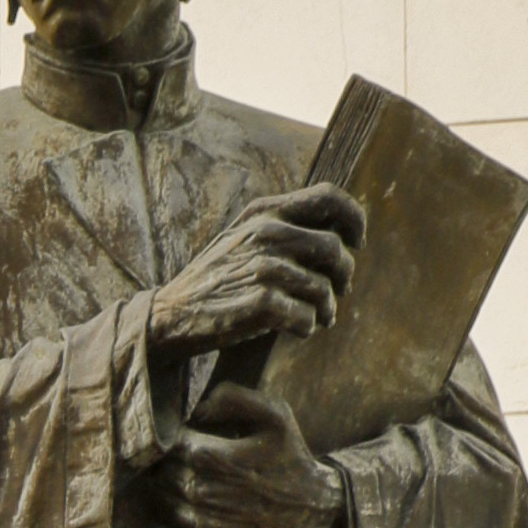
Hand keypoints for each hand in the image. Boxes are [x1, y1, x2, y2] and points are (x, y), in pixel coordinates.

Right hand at [150, 183, 363, 361]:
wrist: (170, 315)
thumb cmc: (215, 278)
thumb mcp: (242, 236)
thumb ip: (281, 224)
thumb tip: (335, 228)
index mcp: (265, 211)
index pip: (328, 197)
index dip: (354, 218)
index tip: (357, 242)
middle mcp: (266, 233)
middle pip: (334, 248)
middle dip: (344, 275)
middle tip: (339, 292)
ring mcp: (263, 267)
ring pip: (324, 288)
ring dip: (327, 309)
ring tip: (319, 318)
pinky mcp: (260, 303)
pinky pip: (306, 318)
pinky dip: (308, 328)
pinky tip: (297, 330)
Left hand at [152, 382, 342, 527]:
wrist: (311, 507)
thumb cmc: (288, 456)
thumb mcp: (275, 413)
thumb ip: (233, 397)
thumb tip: (195, 409)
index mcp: (215, 457)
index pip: (167, 446)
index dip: (166, 441)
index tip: (175, 438)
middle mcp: (205, 493)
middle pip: (160, 475)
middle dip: (163, 467)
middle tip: (172, 463)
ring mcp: (205, 527)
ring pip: (160, 506)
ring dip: (161, 496)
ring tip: (173, 486)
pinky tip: (171, 518)